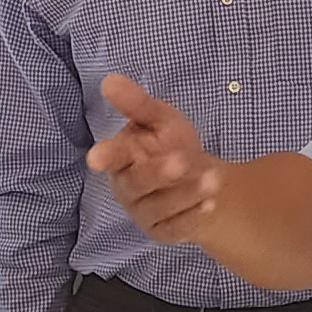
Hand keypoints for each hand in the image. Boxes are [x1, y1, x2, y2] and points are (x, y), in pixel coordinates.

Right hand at [85, 74, 222, 240]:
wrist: (201, 178)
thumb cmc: (171, 143)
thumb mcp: (160, 118)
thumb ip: (137, 104)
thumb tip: (109, 80)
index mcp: (121, 157)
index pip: (112, 156)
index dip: (106, 156)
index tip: (97, 158)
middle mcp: (127, 187)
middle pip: (138, 183)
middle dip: (158, 173)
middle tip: (182, 160)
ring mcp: (144, 212)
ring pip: (161, 207)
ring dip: (187, 193)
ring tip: (213, 178)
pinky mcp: (163, 231)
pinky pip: (177, 227)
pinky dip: (194, 215)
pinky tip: (211, 202)